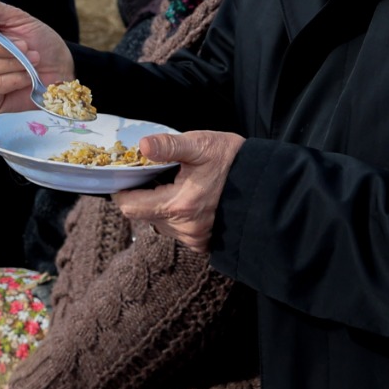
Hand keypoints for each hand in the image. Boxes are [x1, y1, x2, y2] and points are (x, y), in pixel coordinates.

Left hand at [113, 131, 244, 251]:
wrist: (266, 183)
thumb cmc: (232, 160)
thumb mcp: (200, 146)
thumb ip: (168, 146)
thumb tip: (141, 146)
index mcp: (179, 206)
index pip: (130, 207)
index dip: (121, 191)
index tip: (125, 176)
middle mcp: (185, 228)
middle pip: (142, 215)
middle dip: (141, 196)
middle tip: (150, 176)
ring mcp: (196, 238)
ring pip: (158, 223)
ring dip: (158, 206)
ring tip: (173, 185)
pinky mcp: (204, 243)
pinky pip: (176, 231)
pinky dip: (174, 216)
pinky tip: (186, 198)